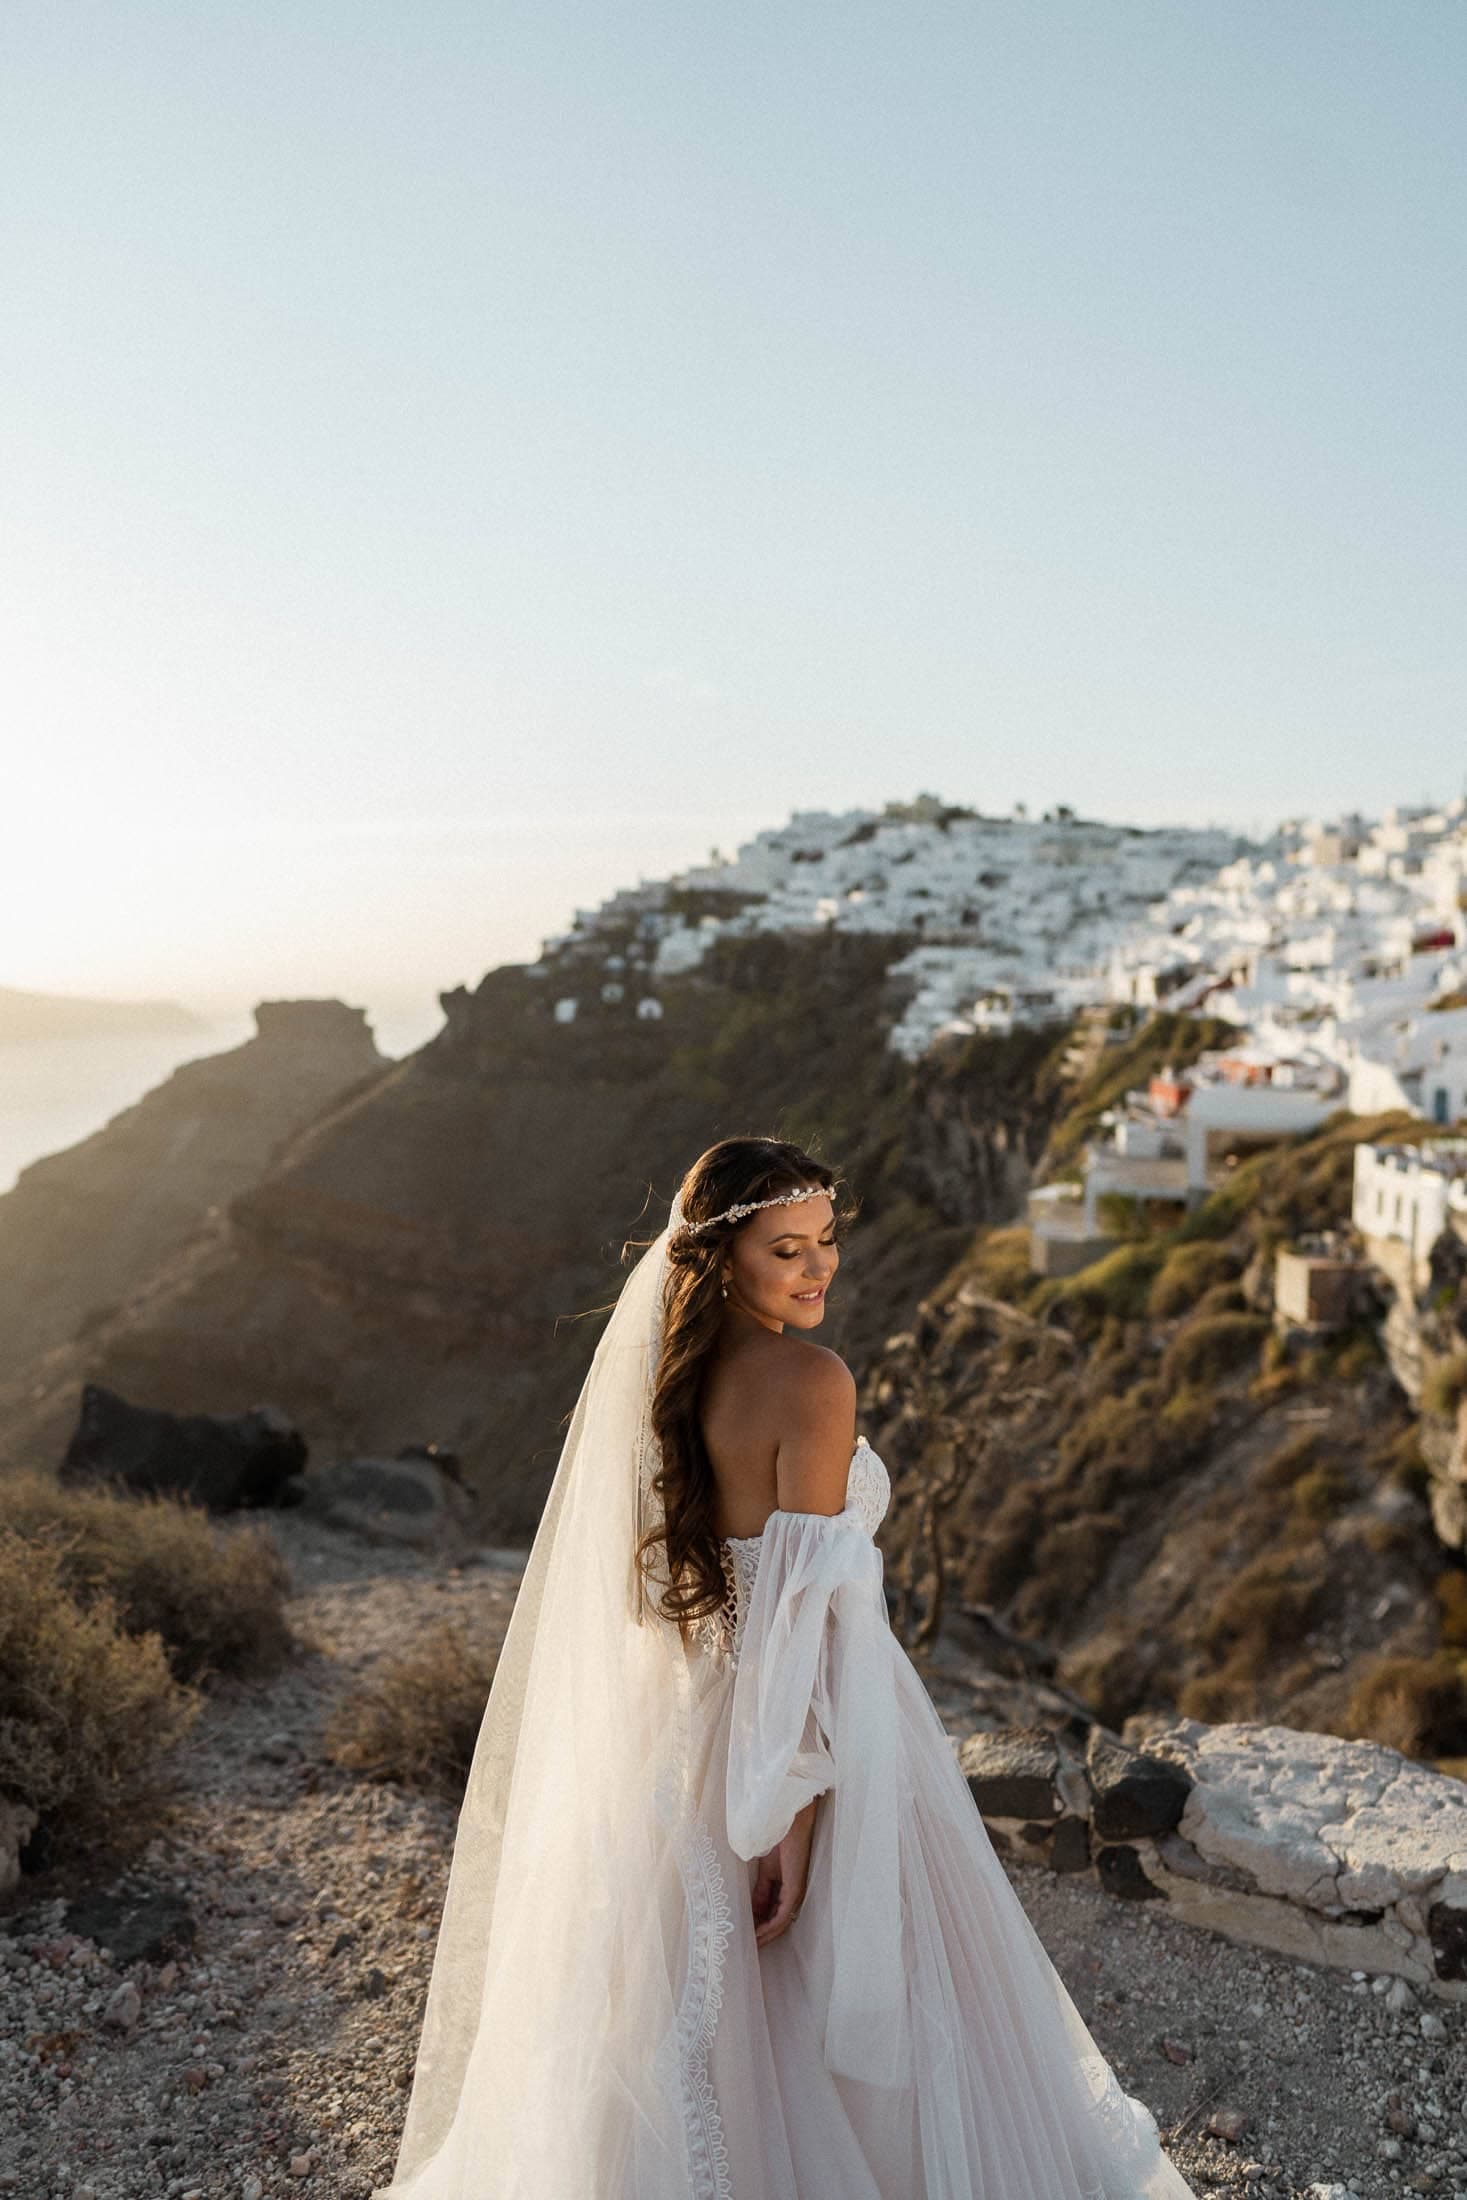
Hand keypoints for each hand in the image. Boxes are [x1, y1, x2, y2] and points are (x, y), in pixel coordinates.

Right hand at [751, 1796, 817, 1947]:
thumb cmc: (778, 1841)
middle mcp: (793, 1895)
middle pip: (777, 1924)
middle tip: (744, 1950)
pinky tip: (757, 1935)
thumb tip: (752, 1913)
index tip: (743, 1938)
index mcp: (786, 1890)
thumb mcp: (765, 1873)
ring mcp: (795, 1894)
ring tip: (749, 1947)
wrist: (787, 1822)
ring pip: (780, 1924)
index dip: (758, 1928)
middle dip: (761, 1938)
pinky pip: (782, 1916)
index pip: (772, 1916)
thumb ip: (761, 1892)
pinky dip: (769, 1927)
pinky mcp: (795, 1891)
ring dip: (764, 1937)